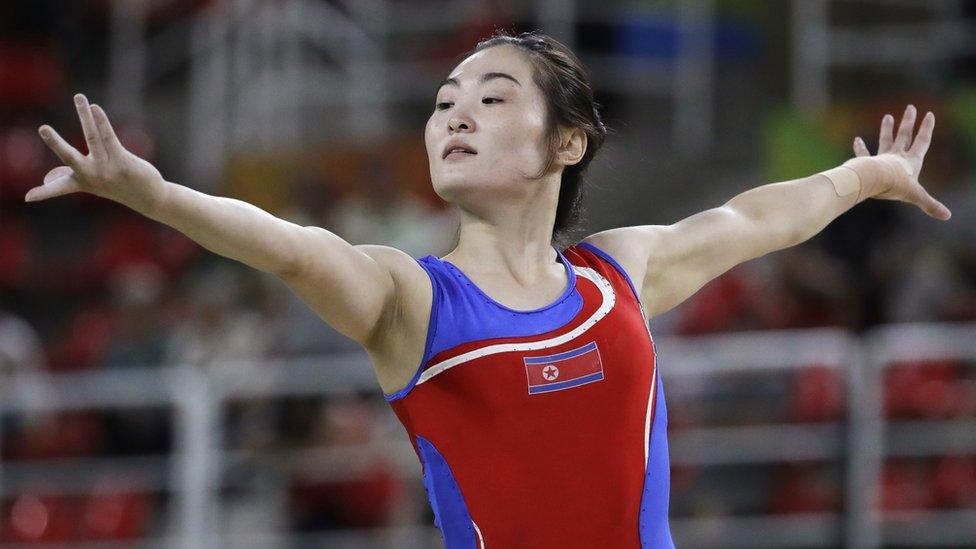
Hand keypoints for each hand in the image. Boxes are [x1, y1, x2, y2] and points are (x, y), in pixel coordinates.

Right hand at [26, 93, 168, 214]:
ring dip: (85, 115)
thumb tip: (49, 179)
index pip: (58, 188)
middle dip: (56, 142)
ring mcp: (108, 168)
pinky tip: (95, 108)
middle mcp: (92, 175)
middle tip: (42, 128)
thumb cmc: (117, 187)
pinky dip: (101, 121)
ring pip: (93, 137)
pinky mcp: (123, 161)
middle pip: (69, 156)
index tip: (28, 197)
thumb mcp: (93, 184)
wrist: (149, 197)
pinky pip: (110, 137)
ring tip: (79, 97)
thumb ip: (71, 178)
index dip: (43, 192)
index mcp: (82, 182)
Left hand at [852, 104, 949, 219]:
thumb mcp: (915, 195)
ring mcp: (881, 158)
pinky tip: (856, 139)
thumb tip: (948, 216)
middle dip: (908, 122)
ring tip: (887, 116)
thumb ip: (930, 205)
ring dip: (887, 129)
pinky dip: (860, 147)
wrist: (871, 180)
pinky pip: (863, 153)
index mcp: (911, 161)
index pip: (922, 141)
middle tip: (911, 107)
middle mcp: (897, 156)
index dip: (926, 128)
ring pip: (886, 140)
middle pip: (904, 135)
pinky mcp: (867, 162)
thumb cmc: (894, 186)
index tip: (929, 114)